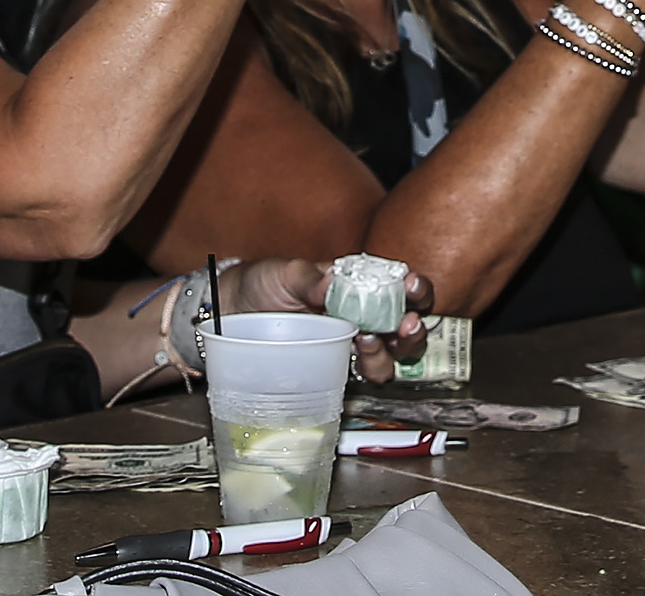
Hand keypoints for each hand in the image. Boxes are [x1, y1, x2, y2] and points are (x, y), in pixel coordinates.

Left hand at [227, 257, 437, 383]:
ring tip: (369, 341)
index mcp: (356, 283)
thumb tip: (332, 283)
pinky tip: (356, 359)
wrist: (231, 313)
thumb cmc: (262, 283)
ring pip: (390, 354)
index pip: (398, 286)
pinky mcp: (335, 366)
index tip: (411, 287)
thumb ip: (310, 278)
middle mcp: (361, 314)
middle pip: (404, 325)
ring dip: (391, 351)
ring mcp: (349, 343)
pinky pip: (363, 373)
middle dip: (413, 326)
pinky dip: (369, 368)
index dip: (414, 288)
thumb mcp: (285, 272)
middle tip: (406, 325)